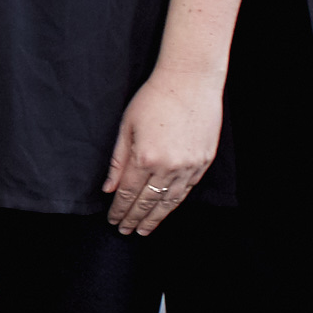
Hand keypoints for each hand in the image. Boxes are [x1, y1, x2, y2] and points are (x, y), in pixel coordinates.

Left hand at [101, 64, 222, 235]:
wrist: (190, 81)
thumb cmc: (154, 98)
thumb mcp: (126, 126)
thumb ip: (118, 161)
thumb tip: (109, 189)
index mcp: (144, 157)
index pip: (128, 193)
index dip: (119, 210)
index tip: (113, 220)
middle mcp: (168, 166)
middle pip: (147, 202)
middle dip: (134, 219)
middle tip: (125, 231)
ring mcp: (189, 166)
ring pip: (169, 201)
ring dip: (155, 218)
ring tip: (144, 230)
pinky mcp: (203, 162)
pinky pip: (186, 190)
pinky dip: (174, 203)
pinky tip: (165, 211)